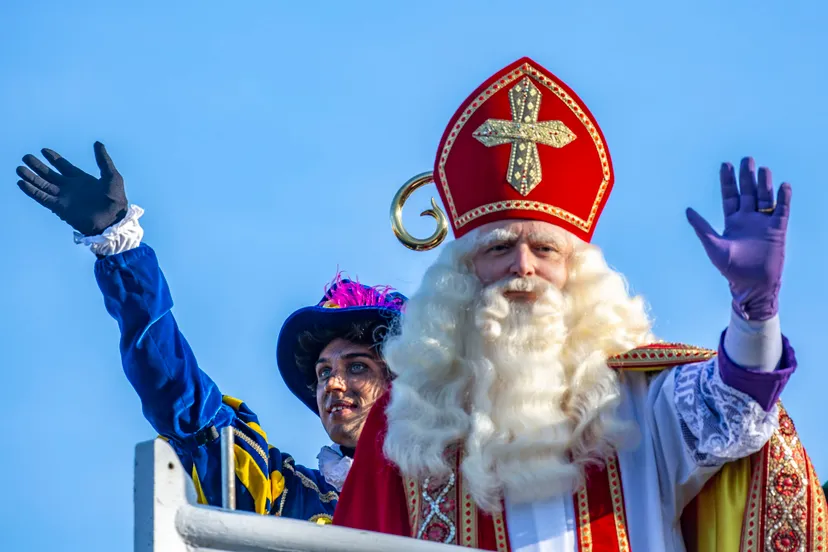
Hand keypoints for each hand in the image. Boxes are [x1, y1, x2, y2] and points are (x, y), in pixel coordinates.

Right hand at [16, 141, 127, 235]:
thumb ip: (103, 160)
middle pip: (50, 174)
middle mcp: (70, 187)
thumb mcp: (112, 176)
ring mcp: (64, 197)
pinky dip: (32, 191)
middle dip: (38, 166)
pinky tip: (22, 183)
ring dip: (31, 177)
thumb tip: (98, 143)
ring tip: (19, 169)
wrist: (112, 221)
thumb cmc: (115, 200)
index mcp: (82, 179)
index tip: (43, 150)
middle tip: (26, 157)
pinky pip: (42, 198)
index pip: (64, 166)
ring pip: (43, 185)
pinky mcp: (60, 208)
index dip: (54, 158)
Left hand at [686, 157, 790, 320]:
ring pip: (765, 198)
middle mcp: (748, 219)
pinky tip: (784, 186)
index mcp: (732, 221)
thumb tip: (687, 210)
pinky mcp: (778, 230)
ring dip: (764, 183)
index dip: (727, 181)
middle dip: (746, 176)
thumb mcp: (713, 245)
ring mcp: (764, 223)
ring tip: (762, 168)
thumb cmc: (730, 269)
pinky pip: (782, 211)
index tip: (726, 164)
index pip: (730, 196)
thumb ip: (701, 227)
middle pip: (748, 192)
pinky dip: (784, 198)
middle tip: (746, 158)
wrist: (751, 284)